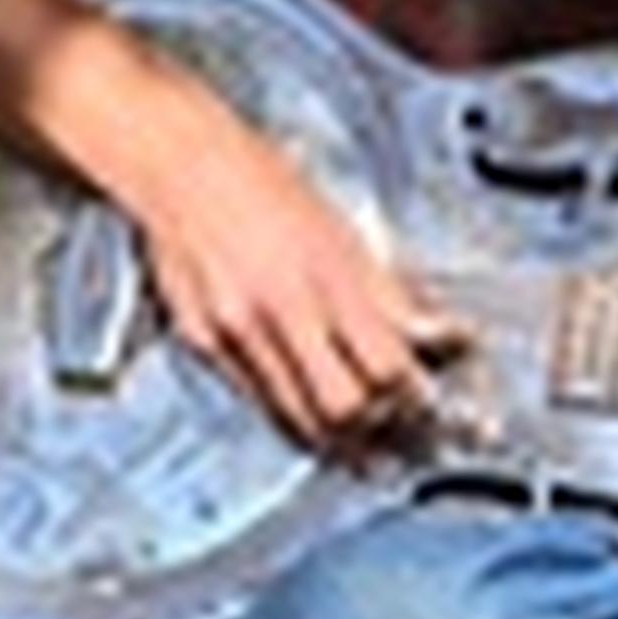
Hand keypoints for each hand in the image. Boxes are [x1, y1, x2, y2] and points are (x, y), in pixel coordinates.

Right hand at [130, 114, 462, 455]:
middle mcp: (284, 307)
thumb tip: (436, 333)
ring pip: (300, 416)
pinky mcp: (204, 343)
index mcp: (328, 272)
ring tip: (369, 455)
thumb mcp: (341, 228)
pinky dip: (293, 417)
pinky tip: (312, 423)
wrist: (182, 163)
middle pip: (346, 404)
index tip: (435, 404)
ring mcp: (239, 330)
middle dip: (382, 433)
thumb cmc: (262, 182)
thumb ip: (387, 291)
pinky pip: (257, 399)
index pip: (387, 363)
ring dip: (342, 442)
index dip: (417, 395)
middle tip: (408, 442)